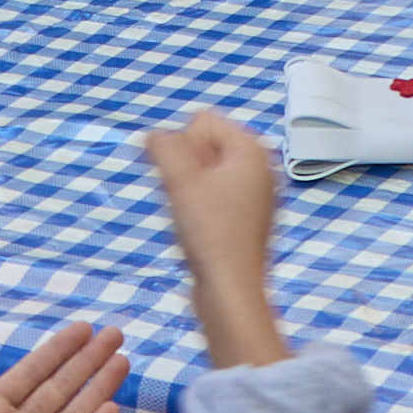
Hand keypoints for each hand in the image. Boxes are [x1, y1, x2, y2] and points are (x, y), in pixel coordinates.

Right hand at [144, 113, 289, 364]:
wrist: (229, 291)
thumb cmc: (213, 237)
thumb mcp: (179, 179)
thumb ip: (163, 146)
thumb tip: (153, 136)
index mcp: (253, 151)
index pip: (201, 121)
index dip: (183, 147)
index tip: (191, 181)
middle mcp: (259, 170)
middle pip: (203, 147)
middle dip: (185, 169)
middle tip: (192, 202)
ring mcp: (253, 197)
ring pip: (203, 175)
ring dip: (188, 191)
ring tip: (195, 218)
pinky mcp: (244, 220)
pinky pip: (210, 199)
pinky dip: (197, 210)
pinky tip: (199, 232)